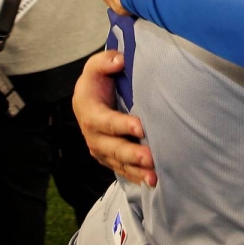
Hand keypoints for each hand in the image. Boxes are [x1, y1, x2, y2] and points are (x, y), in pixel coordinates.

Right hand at [73, 51, 155, 186]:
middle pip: (113, 147)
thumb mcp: (97, 66)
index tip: (140, 127)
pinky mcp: (110, 159)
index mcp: (89, 111)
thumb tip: (119, 61)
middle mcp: (93, 135)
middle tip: (151, 158)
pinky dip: (136, 177)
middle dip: (132, 154)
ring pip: (119, 163)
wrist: (89, 99)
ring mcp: (101, 149)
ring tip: (154, 177)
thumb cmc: (97, 80)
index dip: (122, 125)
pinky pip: (123, 170)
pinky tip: (151, 182)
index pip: (106, 121)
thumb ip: (106, 61)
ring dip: (137, 170)